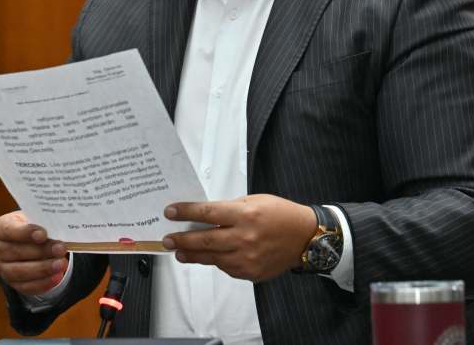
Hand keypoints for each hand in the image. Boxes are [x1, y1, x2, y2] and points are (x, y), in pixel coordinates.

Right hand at [0, 210, 67, 295]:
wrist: (31, 240)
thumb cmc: (33, 225)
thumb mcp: (35, 217)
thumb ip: (41, 222)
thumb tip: (56, 230)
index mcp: (0, 228)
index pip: (8, 230)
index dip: (25, 232)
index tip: (43, 234)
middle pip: (16, 252)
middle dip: (41, 251)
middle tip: (60, 249)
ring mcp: (3, 268)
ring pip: (20, 272)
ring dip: (43, 269)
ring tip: (61, 264)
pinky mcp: (13, 283)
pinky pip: (26, 286)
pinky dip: (43, 283)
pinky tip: (57, 276)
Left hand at [162, 194, 317, 281]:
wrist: (305, 238)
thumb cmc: (281, 215)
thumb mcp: (255, 201)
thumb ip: (230, 208)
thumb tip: (204, 215)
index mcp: (245, 215)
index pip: (207, 213)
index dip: (185, 212)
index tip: (170, 212)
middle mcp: (245, 238)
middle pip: (204, 241)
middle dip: (181, 240)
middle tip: (168, 239)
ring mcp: (247, 258)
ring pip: (211, 258)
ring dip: (192, 255)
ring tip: (180, 252)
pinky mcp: (250, 273)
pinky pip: (226, 268)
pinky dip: (216, 261)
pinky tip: (210, 257)